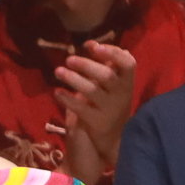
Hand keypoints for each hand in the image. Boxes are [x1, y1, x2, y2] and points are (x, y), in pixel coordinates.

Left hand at [55, 39, 138, 184]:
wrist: (109, 140)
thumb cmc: (108, 104)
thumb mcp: (111, 85)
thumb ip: (105, 65)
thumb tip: (91, 44)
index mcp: (126, 82)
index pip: (128, 63)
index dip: (112, 53)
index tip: (92, 46)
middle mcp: (121, 95)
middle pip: (106, 75)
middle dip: (87, 65)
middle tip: (69, 59)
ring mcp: (110, 109)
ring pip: (92, 90)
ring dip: (73, 79)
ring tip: (58, 71)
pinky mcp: (97, 122)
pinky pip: (81, 108)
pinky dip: (67, 99)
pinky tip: (57, 92)